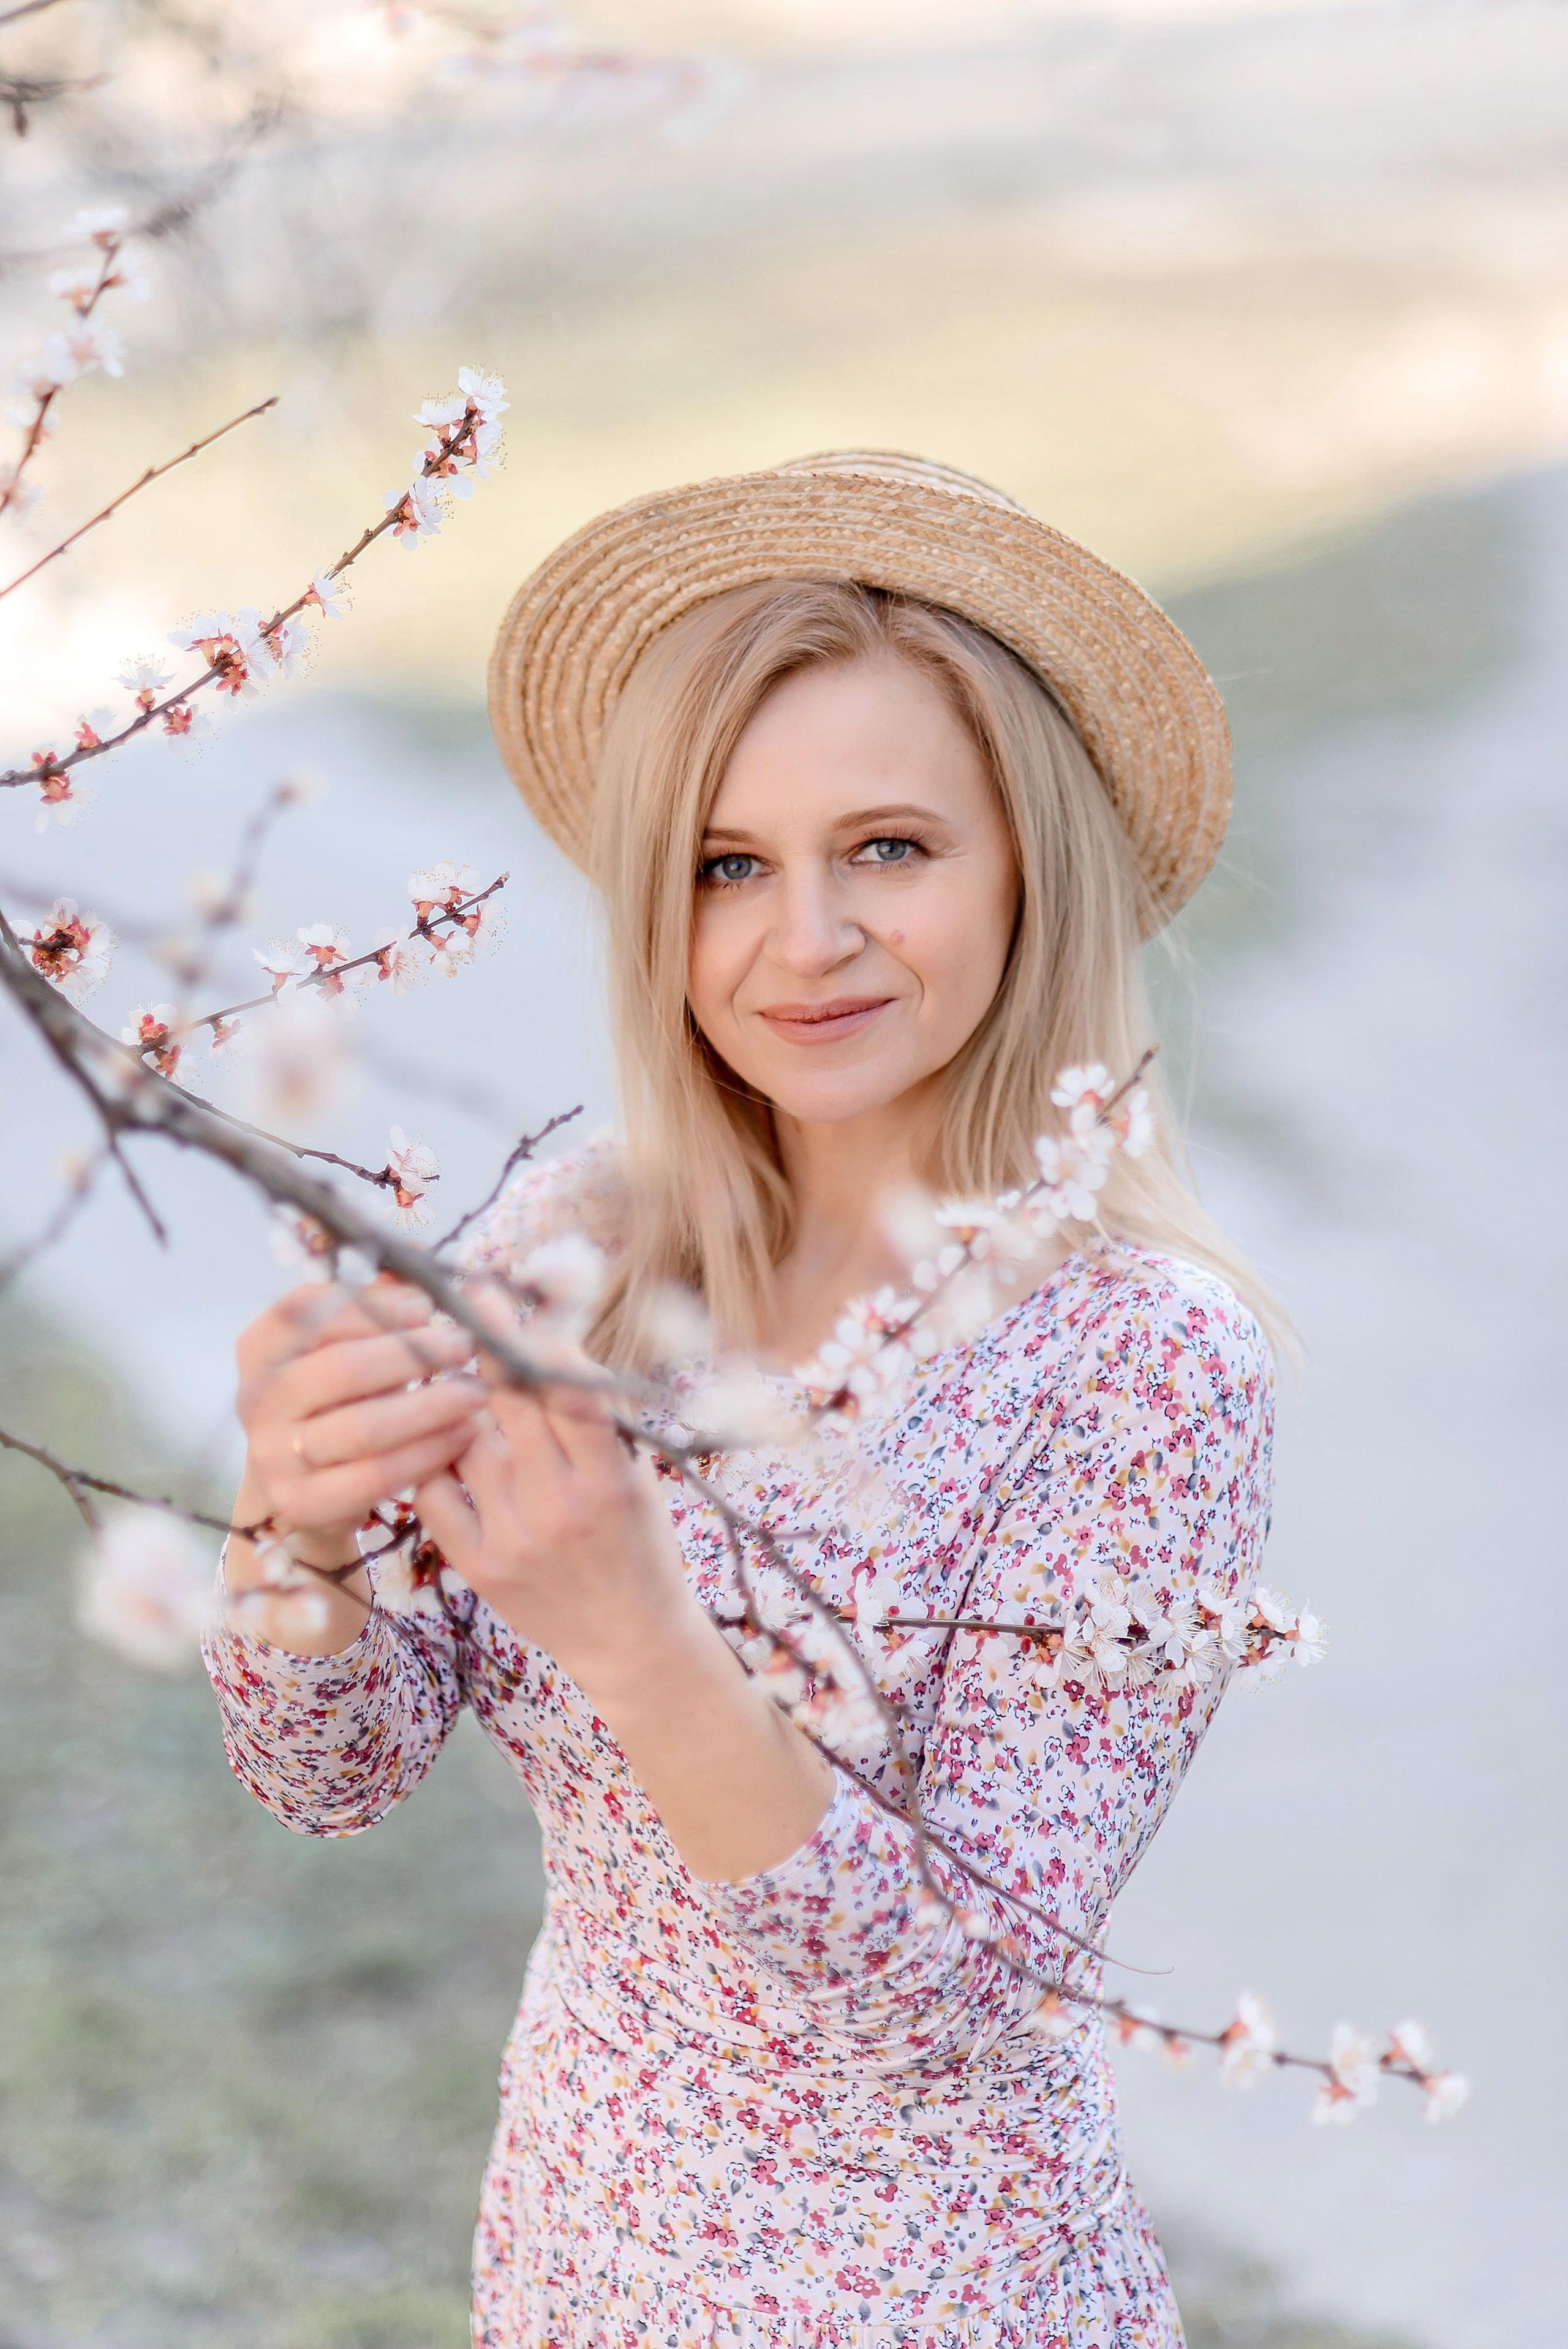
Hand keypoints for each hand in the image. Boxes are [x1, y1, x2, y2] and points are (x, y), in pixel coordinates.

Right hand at [234, 1276, 481, 1565]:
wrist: (305, 1486)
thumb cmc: (337, 1399)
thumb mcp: (345, 1346)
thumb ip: (375, 1303)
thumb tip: (417, 1254)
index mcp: (261, 1348)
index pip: (308, 1311)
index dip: (372, 1305)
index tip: (425, 1304)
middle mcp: (257, 1399)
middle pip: (341, 1369)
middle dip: (412, 1355)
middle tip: (464, 1346)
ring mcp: (274, 1456)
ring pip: (362, 1428)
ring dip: (430, 1407)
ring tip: (476, 1393)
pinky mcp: (303, 1502)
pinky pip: (376, 1476)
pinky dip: (427, 1453)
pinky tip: (463, 1435)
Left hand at [415, 1358, 834, 1881]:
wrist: (630, 1639)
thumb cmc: (639, 1543)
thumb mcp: (637, 1474)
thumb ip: (596, 1415)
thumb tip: (549, 1335)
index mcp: (610, 1478)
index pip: (567, 1389)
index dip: (533, 1337)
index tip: (505, 1297)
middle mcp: (561, 1507)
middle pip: (509, 1404)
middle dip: (487, 1348)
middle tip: (466, 1309)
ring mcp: (514, 1539)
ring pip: (466, 1442)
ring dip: (467, 1414)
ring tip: (478, 1408)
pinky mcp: (478, 1566)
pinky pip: (434, 1492)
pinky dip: (437, 1465)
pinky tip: (451, 1456)